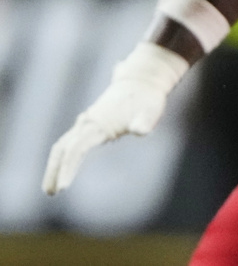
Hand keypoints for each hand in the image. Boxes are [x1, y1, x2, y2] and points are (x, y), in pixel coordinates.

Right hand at [42, 43, 187, 195]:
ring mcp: (88, 122)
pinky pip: (71, 143)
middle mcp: (88, 123)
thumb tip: (141, 130)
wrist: (142, 81)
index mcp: (99, 123)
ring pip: (63, 145)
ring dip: (55, 165)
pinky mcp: (91, 124)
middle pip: (63, 148)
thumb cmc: (148, 98)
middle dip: (55, 170)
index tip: (63, 187)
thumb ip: (145, 121)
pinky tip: (63, 170)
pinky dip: (64, 157)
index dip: (68, 167)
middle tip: (50, 193)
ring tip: (51, 189)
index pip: (76, 148)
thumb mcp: (151, 110)